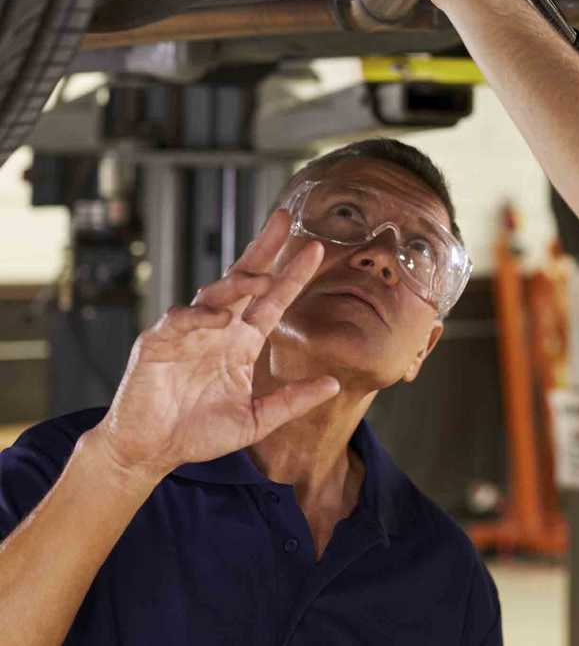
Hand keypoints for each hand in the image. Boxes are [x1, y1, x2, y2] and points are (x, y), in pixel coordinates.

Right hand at [90, 210, 338, 480]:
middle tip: (285, 220)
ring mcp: (189, 331)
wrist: (151, 451)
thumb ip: (292, 401)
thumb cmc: (199, 433)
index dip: (293, 275)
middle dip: (264, 248)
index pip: (273, 300)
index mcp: (243, 341)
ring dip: (238, 283)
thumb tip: (334, 385)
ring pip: (215, 293)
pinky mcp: (159, 342)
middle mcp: (219, 328)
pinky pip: (181, 319)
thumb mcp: (256, 420)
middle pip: (245, 278)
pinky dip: (201, 316)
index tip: (317, 250)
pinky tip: (221, 318)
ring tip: (262, 279)